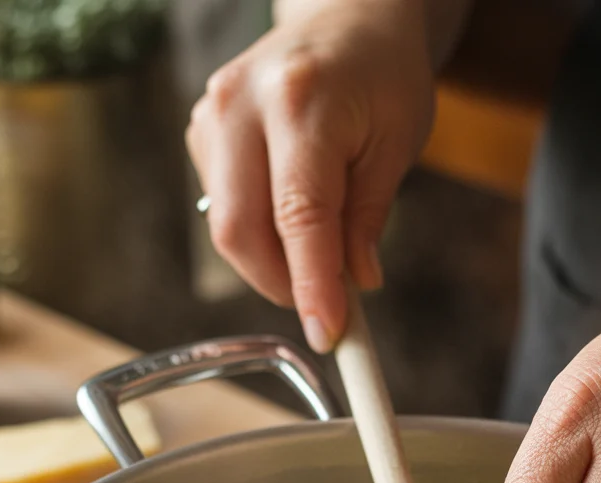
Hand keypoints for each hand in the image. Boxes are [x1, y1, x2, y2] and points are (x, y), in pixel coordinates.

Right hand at [186, 0, 435, 352]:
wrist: (345, 18)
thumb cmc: (382, 76)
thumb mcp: (398, 143)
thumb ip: (369, 218)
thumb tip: (354, 287)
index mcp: (301, 102)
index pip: (299, 217)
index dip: (310, 286)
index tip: (327, 334)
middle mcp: (242, 104)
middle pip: (239, 230)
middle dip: (281, 285)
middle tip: (325, 305)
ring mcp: (213, 115)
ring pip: (226, 227)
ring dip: (272, 263)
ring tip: (319, 254)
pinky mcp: (202, 131)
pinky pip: (222, 209)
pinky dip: (258, 235)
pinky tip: (291, 220)